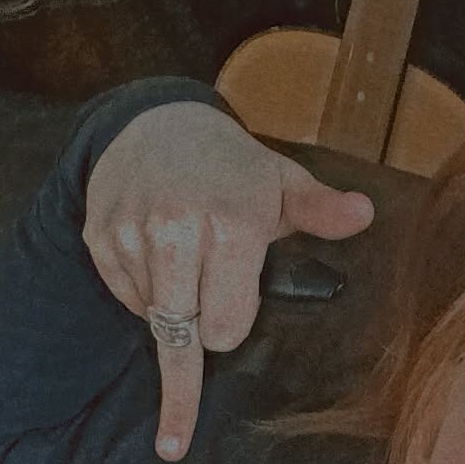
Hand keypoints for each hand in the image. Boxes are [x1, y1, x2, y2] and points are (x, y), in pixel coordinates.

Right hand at [83, 101, 374, 461]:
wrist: (156, 124)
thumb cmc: (231, 168)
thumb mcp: (282, 184)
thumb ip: (322, 210)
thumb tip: (364, 213)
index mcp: (232, 225)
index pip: (227, 331)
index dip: (235, 320)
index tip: (237, 288)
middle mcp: (176, 232)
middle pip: (187, 339)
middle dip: (203, 324)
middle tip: (209, 278)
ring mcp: (132, 237)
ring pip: (156, 322)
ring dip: (173, 308)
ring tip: (183, 256)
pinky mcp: (100, 241)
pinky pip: (127, 301)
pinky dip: (144, 291)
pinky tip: (155, 254)